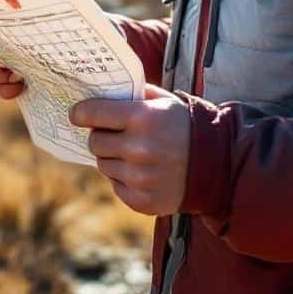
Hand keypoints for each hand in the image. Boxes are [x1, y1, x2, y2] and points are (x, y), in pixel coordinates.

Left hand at [70, 84, 191, 214]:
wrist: (216, 165)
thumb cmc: (185, 127)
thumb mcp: (164, 101)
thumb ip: (133, 95)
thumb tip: (98, 92)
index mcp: (142, 118)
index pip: (93, 113)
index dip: (80, 113)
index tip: (75, 114)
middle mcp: (138, 149)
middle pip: (94, 142)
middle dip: (100, 136)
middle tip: (113, 134)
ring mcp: (140, 178)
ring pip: (103, 165)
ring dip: (112, 158)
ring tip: (134, 154)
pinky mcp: (142, 201)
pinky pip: (116, 186)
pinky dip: (124, 179)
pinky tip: (142, 171)